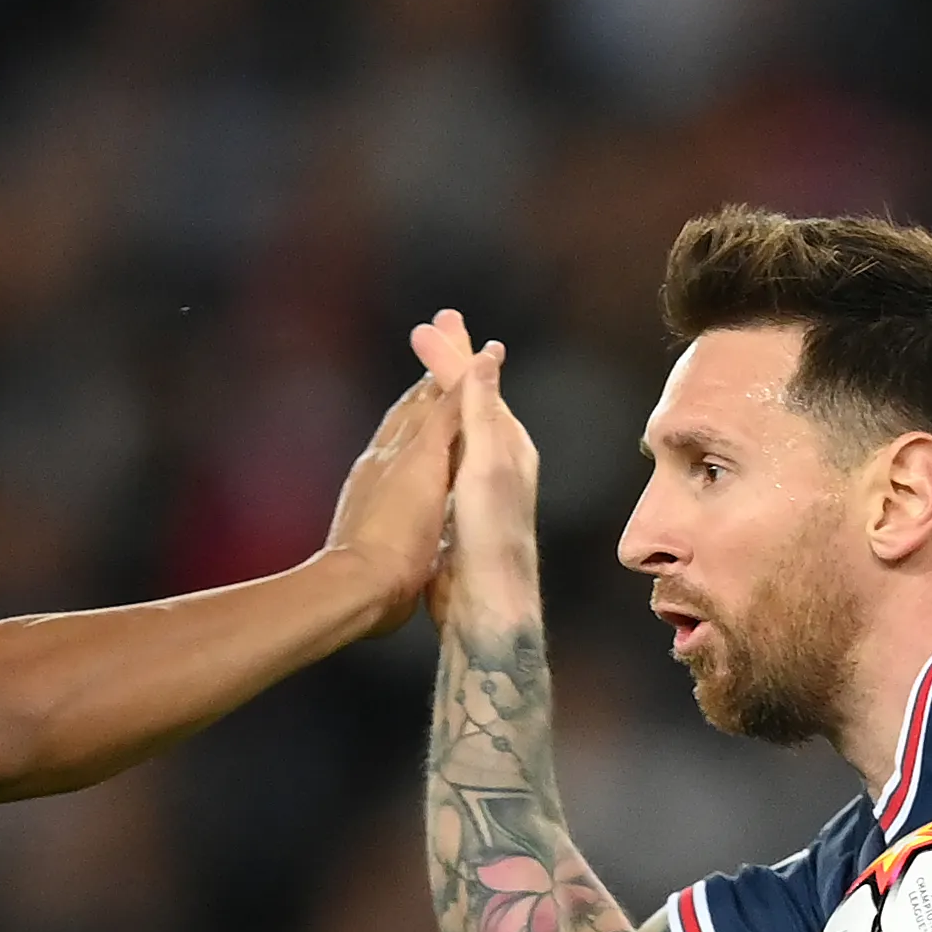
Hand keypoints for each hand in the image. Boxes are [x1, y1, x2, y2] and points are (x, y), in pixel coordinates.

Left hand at [322, 361, 469, 626]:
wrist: (364, 586)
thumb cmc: (398, 527)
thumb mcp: (428, 460)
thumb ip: (448, 414)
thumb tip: (470, 365)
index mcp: (396, 446)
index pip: (425, 399)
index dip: (449, 375)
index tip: (470, 353)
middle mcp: (383, 465)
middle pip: (411, 420)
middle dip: (434, 397)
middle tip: (455, 377)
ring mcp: (378, 497)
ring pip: (406, 454)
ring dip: (426, 435)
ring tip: (443, 426)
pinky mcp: (382, 529)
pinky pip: (404, 490)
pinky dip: (420, 476)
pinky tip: (426, 485)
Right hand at [408, 310, 540, 630]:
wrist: (487, 604)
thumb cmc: (490, 537)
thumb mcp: (486, 466)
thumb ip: (482, 412)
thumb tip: (485, 355)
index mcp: (508, 445)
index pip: (476, 387)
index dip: (450, 356)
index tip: (425, 326)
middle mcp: (499, 460)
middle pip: (470, 400)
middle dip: (450, 365)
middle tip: (432, 329)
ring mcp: (480, 486)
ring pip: (458, 428)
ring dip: (441, 397)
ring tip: (426, 375)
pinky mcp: (463, 510)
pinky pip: (447, 458)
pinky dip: (433, 436)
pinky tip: (424, 442)